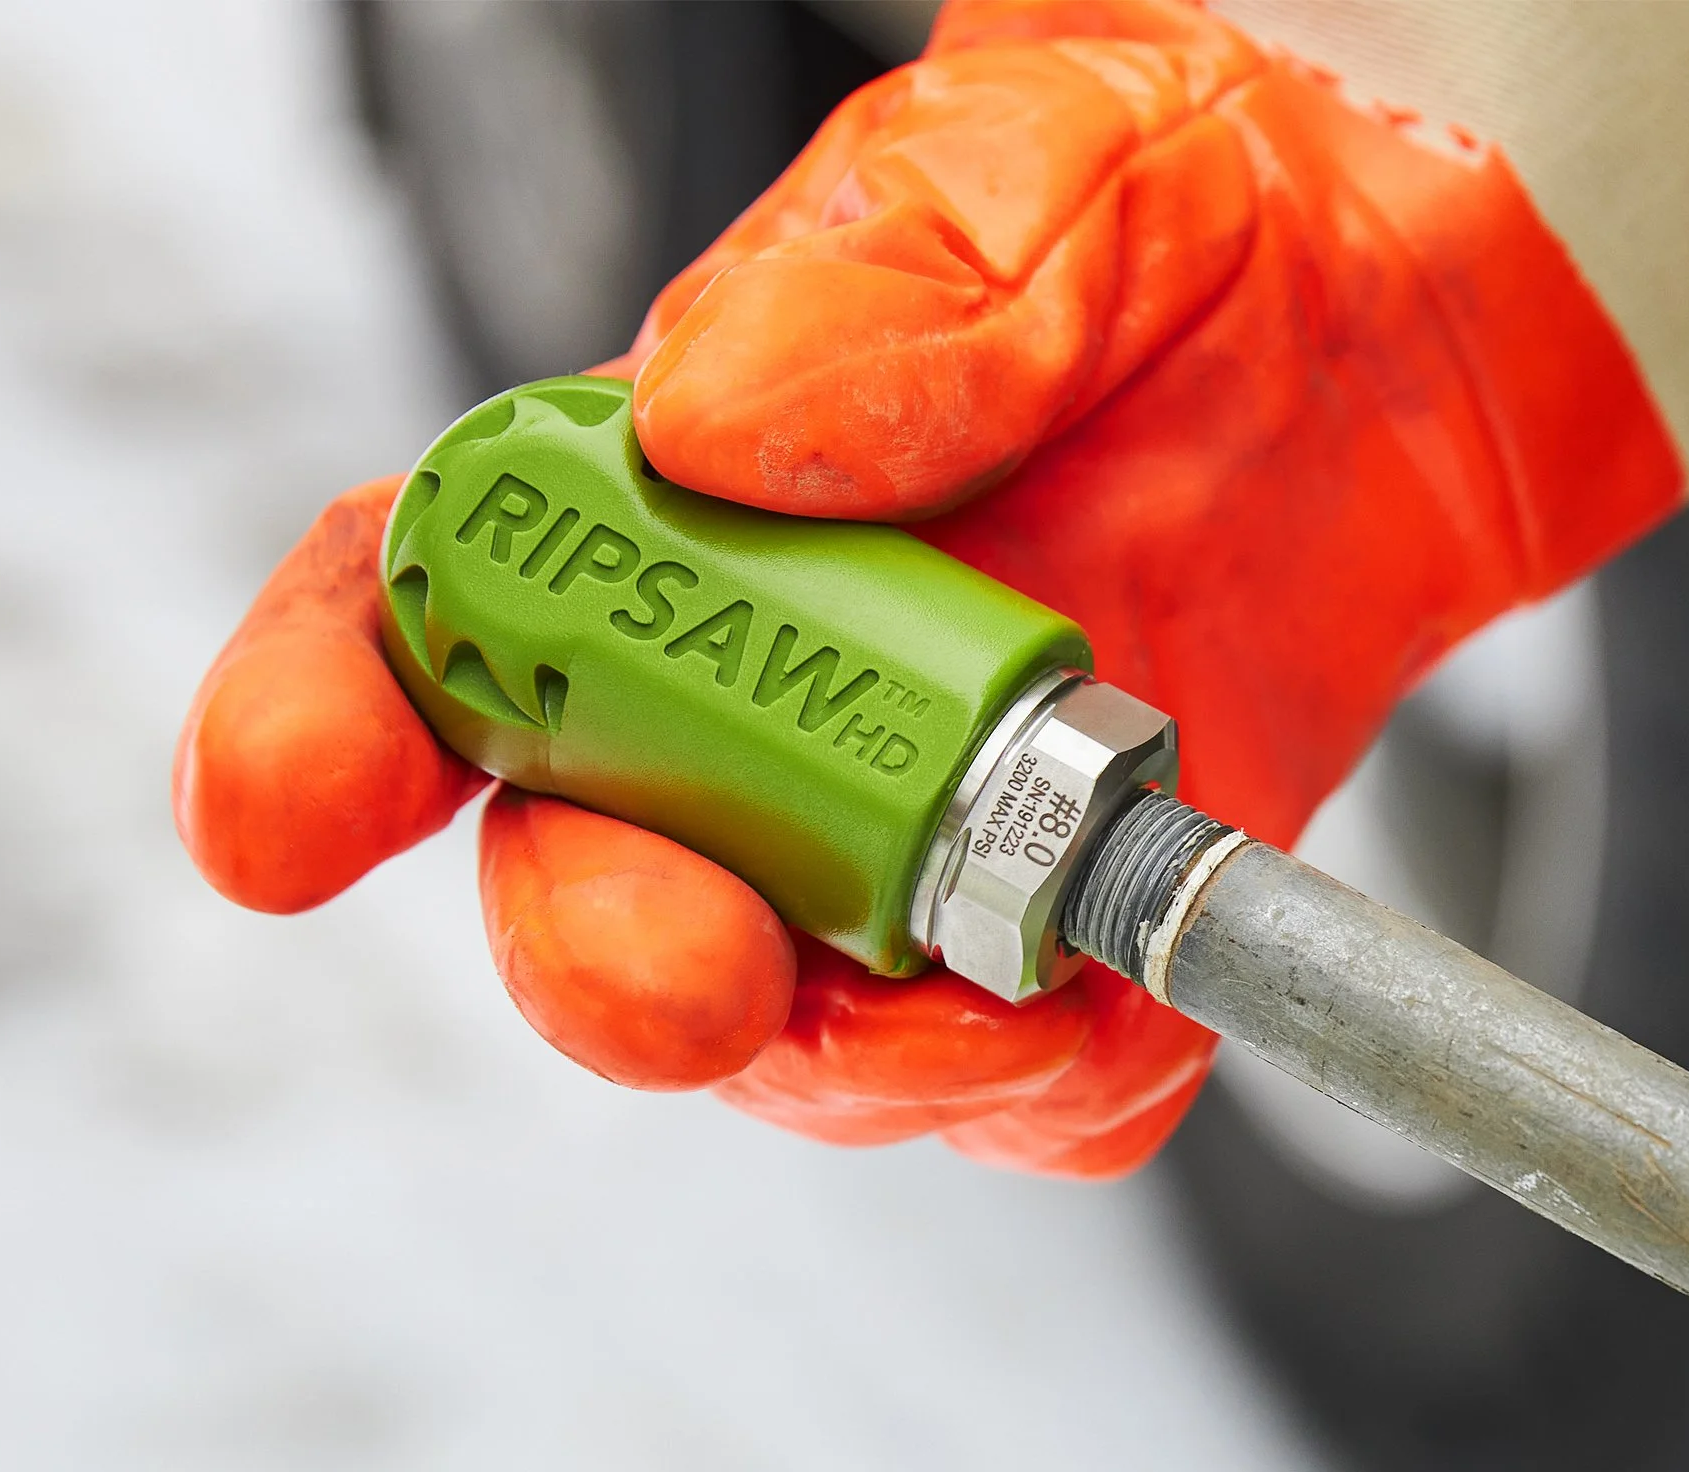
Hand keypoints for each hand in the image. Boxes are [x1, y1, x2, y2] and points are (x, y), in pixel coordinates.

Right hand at [176, 0, 1684, 1176]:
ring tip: (982, 968)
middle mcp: (755, 702)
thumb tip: (720, 428)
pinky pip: (1032, 1081)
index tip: (288, 803)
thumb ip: (889, 280)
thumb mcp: (1038, 171)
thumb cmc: (1162, 211)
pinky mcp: (1071, 921)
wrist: (1400, 294)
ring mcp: (910, 832)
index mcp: (667, 509)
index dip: (323, 718)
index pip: (427, 620)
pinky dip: (1060, 1072)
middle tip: (677, 956)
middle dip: (603, 951)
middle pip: (590, 887)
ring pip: (800, 1033)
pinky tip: (1117, 991)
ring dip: (854, 1044)